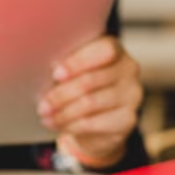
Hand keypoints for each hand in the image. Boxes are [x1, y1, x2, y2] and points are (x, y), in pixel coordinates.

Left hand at [38, 36, 142, 167]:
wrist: (98, 122)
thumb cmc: (81, 87)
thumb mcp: (73, 71)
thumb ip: (65, 66)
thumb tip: (46, 71)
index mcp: (115, 50)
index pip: (104, 50)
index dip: (78, 61)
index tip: (55, 73)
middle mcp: (129, 69)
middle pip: (91, 79)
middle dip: (61, 93)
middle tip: (42, 103)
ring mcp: (132, 95)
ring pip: (90, 102)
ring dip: (63, 111)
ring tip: (45, 115)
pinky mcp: (128, 119)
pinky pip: (93, 123)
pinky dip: (70, 125)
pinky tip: (57, 125)